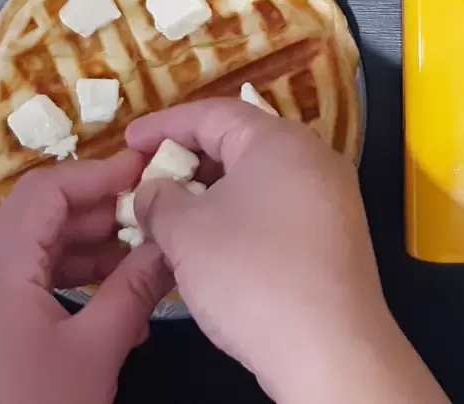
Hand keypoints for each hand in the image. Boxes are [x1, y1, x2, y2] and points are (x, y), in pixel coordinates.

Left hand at [0, 152, 172, 403]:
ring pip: (25, 261)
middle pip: (33, 224)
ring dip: (83, 257)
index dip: (99, 174)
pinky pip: (12, 295)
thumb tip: (170, 245)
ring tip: (140, 269)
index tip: (148, 172)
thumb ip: (134, 289)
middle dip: (98, 218)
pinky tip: (106, 311)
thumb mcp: (96, 353)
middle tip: (155, 220)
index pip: (44, 192)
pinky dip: (59, 290)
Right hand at [128, 99, 448, 403]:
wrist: (329, 348)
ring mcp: (332, 199)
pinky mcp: (336, 238)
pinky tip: (212, 248)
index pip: (212, 113)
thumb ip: (159, 199)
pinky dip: (240, 218)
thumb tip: (153, 191)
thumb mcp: (186, 232)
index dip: (164, 125)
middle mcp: (314, 158)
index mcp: (279, 140)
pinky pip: (278, 211)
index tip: (127, 141)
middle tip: (146, 182)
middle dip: (187, 162)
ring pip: (258, 182)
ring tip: (171, 218)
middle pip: (239, 144)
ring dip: (211, 195)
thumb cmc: (251, 275)